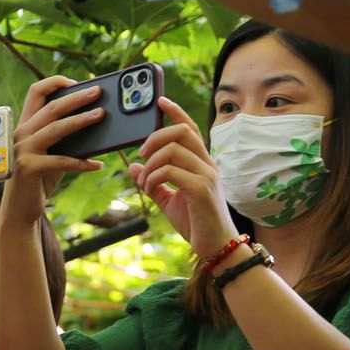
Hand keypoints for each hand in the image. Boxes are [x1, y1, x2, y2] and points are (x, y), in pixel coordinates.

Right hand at [0, 76, 104, 224]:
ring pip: (56, 128)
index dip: (56, 82)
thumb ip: (63, 138)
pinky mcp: (29, 168)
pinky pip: (61, 161)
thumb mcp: (50, 153)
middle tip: (98, 91)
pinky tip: (97, 165)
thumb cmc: (39, 178)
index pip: (36, 92)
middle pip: (51, 106)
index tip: (78, 82)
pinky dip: (82, 163)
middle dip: (76, 97)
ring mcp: (22, 150)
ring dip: (81, 120)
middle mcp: (21, 133)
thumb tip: (94, 121)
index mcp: (25, 125)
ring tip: (101, 115)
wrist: (19, 209)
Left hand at [129, 97, 238, 256]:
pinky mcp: (201, 189)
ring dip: (150, 164)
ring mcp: (206, 175)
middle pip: (181, 132)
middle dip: (155, 137)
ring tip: (144, 182)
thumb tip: (133, 166)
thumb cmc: (195, 223)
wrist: (216, 248)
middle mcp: (208, 164)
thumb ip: (152, 182)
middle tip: (141, 154)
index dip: (176, 112)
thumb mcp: (168, 200)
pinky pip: (170, 171)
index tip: (160, 101)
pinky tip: (149, 189)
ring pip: (172, 150)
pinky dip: (152, 177)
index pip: (190, 128)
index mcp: (202, 163)